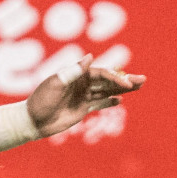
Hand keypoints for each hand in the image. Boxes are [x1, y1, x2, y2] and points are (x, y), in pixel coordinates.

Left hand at [26, 55, 144, 137]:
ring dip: (123, 89)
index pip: (101, 73)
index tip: (126, 84)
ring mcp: (83, 95)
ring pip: (107, 91)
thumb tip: (90, 56)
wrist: (33, 121)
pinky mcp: (83, 108)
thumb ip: (73, 71)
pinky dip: (109, 101)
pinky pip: (99, 103)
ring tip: (139, 86)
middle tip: (143, 79)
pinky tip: (120, 100)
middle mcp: (82, 83)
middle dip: (125, 80)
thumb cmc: (41, 100)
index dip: (115, 78)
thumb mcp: (56, 83)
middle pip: (108, 80)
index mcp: (76, 75)